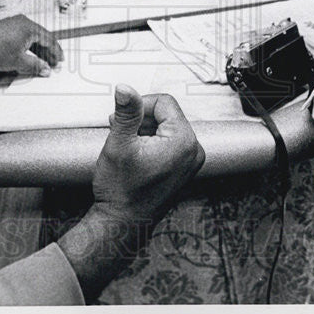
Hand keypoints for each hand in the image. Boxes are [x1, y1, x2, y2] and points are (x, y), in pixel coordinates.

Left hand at [0, 15, 63, 76]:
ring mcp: (14, 23)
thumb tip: (46, 69)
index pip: (49, 39)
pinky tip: (28, 55)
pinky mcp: (6, 27)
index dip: (56, 52)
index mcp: (29, 27)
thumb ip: (36, 65)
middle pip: (41, 37)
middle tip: (52, 64)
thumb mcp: (18, 61)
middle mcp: (23, 22)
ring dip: (38, 50)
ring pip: (32, 37)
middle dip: (48, 52)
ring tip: (41, 62)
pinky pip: (23, 36)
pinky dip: (28, 46)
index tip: (59, 61)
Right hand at [58, 86, 203, 298]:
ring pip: (166, 128)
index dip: (139, 106)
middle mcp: (193, 151)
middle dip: (141, 120)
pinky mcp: (183, 169)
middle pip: (166, 114)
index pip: (164, 102)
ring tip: (126, 146)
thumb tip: (126, 89)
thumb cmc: (122, 192)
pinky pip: (169, 142)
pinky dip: (151, 143)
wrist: (122, 223)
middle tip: (120, 133)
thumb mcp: (119, 144)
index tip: (122, 119)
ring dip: (144, 131)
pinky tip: (135, 155)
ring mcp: (190, 162)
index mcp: (184, 142)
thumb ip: (126, 112)